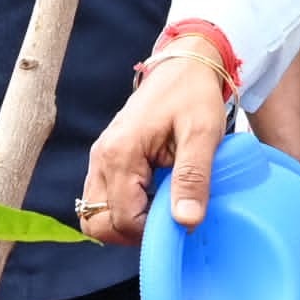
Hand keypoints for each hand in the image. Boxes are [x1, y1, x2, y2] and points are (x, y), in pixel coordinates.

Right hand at [78, 47, 231, 246]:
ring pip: (96, 214)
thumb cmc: (193, 95)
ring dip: (126, 222)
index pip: (122, 219)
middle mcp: (101, 158)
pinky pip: (103, 199)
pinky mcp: (106, 159)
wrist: (184, 66)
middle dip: (131, 233)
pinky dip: (124, 209)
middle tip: (167, 220)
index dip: (151, 232)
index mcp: (120, 153)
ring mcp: (100, 159)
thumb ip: (192, 179)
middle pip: (98, 223)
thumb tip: (186, 223)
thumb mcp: (203, 135)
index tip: (181, 222)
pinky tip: (153, 197)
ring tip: (161, 208)